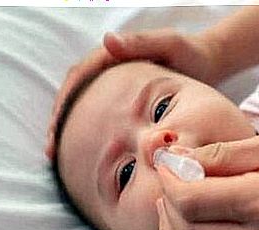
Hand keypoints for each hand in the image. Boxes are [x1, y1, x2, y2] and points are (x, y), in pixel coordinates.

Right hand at [45, 29, 221, 159]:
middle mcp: (107, 71)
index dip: (63, 105)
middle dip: (59, 123)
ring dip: (70, 132)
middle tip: (50, 152)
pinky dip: (91, 134)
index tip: (55, 129)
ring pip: (84, 109)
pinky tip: (89, 155)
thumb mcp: (169, 43)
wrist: (208, 63)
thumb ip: (141, 43)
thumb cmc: (190, 53)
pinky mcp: (125, 102)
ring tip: (60, 159)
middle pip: (73, 97)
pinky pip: (101, 118)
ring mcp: (115, 88)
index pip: (77, 79)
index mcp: (112, 56)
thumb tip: (106, 41)